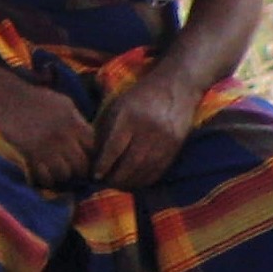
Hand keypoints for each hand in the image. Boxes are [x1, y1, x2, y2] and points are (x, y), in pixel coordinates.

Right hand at [0, 77, 97, 189]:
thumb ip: (77, 120)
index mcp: (72, 122)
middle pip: (81, 163)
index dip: (89, 150)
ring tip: (58, 170)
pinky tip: (45, 172)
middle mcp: (62, 137)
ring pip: (65, 173)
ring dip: (63, 173)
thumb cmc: (35, 99)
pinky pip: (46, 177)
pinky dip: (47, 178)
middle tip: (73, 166)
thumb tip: (88, 138)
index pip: (92, 145)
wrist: (7, 100)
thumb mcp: (63, 103)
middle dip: (79, 166)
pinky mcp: (31, 157)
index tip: (83, 151)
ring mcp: (47, 149)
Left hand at [91, 70, 198, 192]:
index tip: (95, 176)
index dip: (103, 166)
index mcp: (129, 117)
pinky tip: (136, 182)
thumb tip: (95, 157)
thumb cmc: (141, 96)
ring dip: (130, 183)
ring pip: (144, 170)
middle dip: (116, 179)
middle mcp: (148, 129)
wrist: (178, 85)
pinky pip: (158, 170)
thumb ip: (107, 130)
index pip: (113, 148)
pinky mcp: (176, 146)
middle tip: (106, 184)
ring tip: (119, 185)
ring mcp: (164, 140)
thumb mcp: (119, 106)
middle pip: (130, 163)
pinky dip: (145, 180)